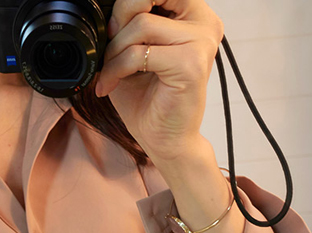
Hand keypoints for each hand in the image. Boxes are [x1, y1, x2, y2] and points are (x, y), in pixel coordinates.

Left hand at [94, 0, 223, 163]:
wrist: (164, 140)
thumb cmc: (148, 100)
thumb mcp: (130, 54)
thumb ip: (125, 27)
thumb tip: (107, 10)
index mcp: (193, 15)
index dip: (129, 4)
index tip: (113, 30)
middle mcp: (204, 23)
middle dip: (120, 18)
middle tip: (109, 48)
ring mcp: (201, 42)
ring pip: (141, 24)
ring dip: (113, 51)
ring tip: (108, 74)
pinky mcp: (190, 65)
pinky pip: (139, 53)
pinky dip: (116, 69)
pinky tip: (110, 85)